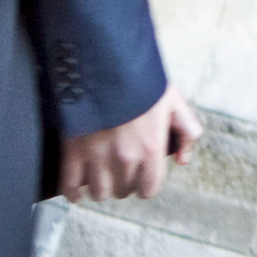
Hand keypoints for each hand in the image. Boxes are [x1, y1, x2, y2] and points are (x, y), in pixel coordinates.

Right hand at [62, 88, 203, 201]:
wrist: (103, 63)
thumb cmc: (140, 80)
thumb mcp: (174, 102)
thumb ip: (187, 132)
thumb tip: (182, 160)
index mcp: (151, 148)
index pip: (149, 188)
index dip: (145, 186)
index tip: (140, 180)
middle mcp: (125, 158)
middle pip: (123, 191)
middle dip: (123, 185)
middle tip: (120, 174)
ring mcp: (96, 156)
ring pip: (98, 193)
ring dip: (100, 190)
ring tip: (100, 180)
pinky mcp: (72, 150)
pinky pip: (69, 183)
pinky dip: (71, 192)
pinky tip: (74, 193)